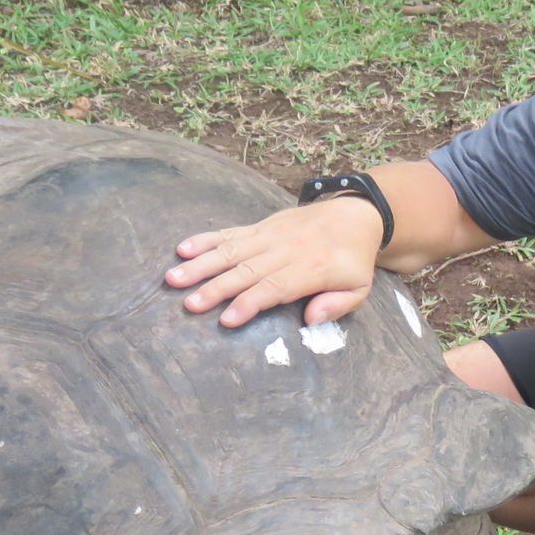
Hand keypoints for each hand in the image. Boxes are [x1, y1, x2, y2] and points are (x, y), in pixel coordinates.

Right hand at [164, 195, 384, 328]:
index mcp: (312, 268)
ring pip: (231, 250)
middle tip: (189, 304)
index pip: (275, 287)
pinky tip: (183, 249)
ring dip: (201, 265)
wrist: (355, 215)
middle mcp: (286, 249)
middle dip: (216, 288)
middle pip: (247, 270)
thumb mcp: (360, 288)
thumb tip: (311, 318)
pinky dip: (206, 240)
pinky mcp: (261, 226)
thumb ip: (338, 305)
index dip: (250, 303)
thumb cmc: (353, 260)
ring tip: (174, 278)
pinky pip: (230, 232)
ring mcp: (270, 235)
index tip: (227, 319)